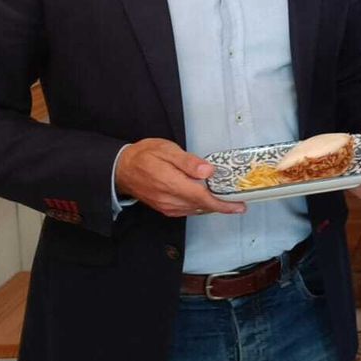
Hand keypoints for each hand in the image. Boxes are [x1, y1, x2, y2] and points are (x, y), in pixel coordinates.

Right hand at [115, 138, 245, 217]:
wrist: (121, 169)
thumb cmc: (144, 155)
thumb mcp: (166, 150)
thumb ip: (188, 161)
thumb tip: (207, 171)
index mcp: (171, 184)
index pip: (202, 198)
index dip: (223, 204)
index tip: (239, 205)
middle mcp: (170, 200)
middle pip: (202, 206)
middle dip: (221, 204)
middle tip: (239, 198)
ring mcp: (167, 207)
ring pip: (196, 209)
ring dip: (211, 205)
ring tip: (226, 196)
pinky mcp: (165, 209)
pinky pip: (188, 210)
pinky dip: (200, 205)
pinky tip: (207, 197)